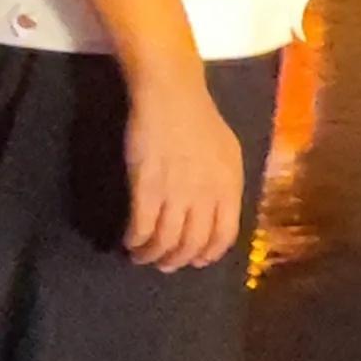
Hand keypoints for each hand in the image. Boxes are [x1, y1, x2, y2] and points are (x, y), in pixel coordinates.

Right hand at [117, 67, 244, 275]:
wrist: (172, 96)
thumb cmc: (199, 120)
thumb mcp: (228, 154)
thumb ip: (224, 184)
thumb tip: (217, 210)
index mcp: (230, 187)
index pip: (224, 235)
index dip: (208, 253)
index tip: (196, 261)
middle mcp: (206, 195)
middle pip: (193, 243)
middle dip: (177, 259)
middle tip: (164, 264)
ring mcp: (177, 193)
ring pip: (166, 241)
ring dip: (152, 255)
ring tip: (142, 256)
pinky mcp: (147, 188)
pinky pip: (142, 227)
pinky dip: (136, 240)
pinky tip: (131, 241)